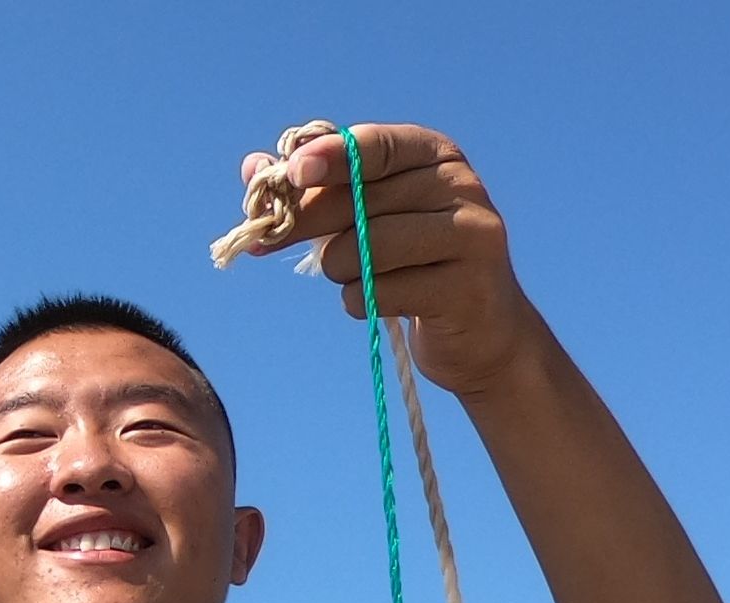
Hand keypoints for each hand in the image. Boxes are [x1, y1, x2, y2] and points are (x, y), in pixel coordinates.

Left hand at [242, 123, 537, 396]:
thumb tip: (252, 167)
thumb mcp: (365, 215)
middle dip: (306, 224)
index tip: (291, 174)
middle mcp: (460, 185)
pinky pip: (381, 292)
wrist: (478, 329)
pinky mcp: (465, 288)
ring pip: (367, 248)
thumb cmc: (410, 261)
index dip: (328, 157)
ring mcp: (470, 235)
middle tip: (268, 241)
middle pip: (361, 199)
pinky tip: (373, 301)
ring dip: (338, 268)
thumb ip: (314, 189)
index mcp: (434, 153)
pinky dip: (359, 302)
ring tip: (348, 274)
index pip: (374, 146)